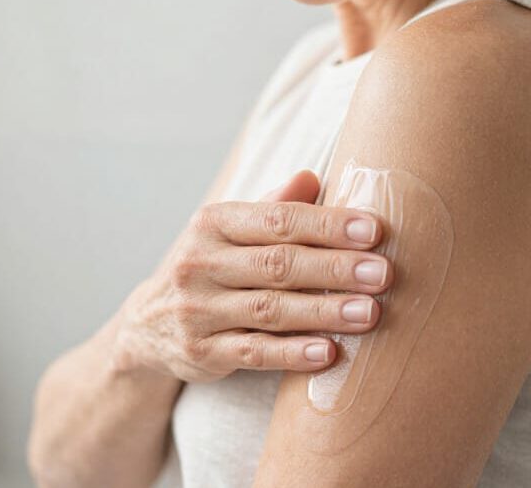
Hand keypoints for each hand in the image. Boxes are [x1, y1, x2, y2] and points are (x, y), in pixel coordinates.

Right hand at [113, 171, 392, 382]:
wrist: (147, 324)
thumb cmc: (209, 267)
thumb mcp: (229, 231)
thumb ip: (272, 208)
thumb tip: (313, 177)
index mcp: (213, 224)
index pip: (277, 220)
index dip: (327, 225)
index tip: (374, 230)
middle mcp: (200, 264)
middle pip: (277, 264)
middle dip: (335, 269)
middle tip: (383, 273)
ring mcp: (198, 310)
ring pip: (270, 310)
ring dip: (323, 312)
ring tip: (370, 313)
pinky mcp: (202, 353)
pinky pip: (254, 353)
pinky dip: (292, 354)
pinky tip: (327, 353)